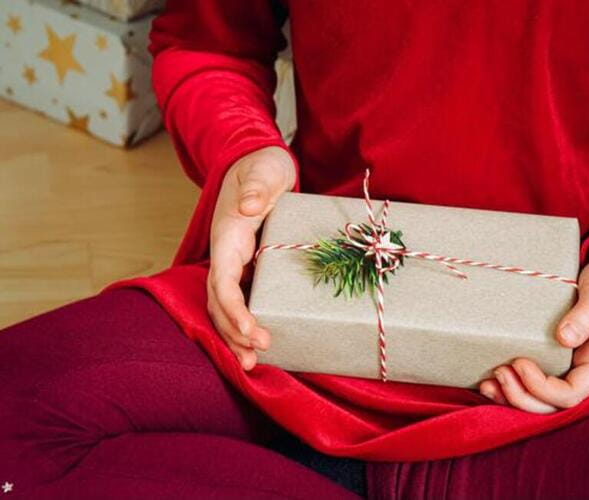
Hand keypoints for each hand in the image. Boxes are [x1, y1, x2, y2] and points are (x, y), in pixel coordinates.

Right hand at [208, 146, 294, 370]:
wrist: (258, 163)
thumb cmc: (262, 166)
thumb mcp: (265, 170)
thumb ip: (257, 186)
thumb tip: (249, 206)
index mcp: (229, 234)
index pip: (223, 278)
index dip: (234, 308)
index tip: (251, 331)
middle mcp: (227, 253)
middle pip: (219, 301)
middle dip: (232, 333)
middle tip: (254, 359)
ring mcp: (235, 262)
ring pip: (225, 306)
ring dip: (234, 336)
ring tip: (251, 364)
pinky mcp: (248, 266)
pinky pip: (241, 299)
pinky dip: (244, 323)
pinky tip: (259, 343)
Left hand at [479, 256, 588, 411]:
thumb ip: (587, 314)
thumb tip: (564, 338)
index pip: (572, 394)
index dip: (542, 387)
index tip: (520, 362)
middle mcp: (585, 372)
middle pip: (553, 405)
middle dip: (522, 396)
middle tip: (499, 371)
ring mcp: (570, 368)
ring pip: (541, 399)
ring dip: (512, 396)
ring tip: (488, 382)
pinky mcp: (555, 359)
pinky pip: (534, 382)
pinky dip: (511, 385)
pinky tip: (488, 380)